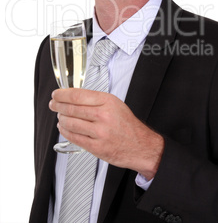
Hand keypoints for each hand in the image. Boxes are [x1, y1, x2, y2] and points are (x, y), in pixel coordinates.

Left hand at [49, 88, 163, 179]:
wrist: (140, 145)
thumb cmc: (127, 125)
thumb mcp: (115, 104)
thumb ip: (95, 100)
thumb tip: (73, 97)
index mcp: (107, 102)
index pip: (78, 95)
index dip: (62, 94)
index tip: (56, 94)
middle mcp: (103, 115)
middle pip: (71, 108)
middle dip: (58, 106)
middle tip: (53, 104)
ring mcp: (99, 132)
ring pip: (70, 123)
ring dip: (61, 119)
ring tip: (60, 117)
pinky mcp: (96, 147)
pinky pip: (74, 137)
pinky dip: (65, 131)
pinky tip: (64, 128)